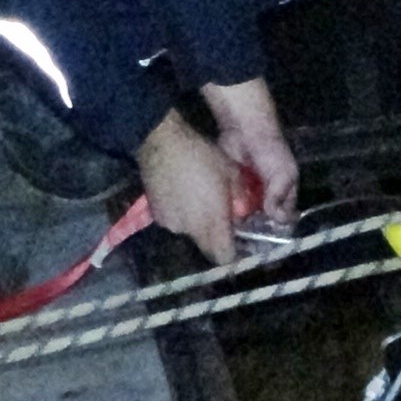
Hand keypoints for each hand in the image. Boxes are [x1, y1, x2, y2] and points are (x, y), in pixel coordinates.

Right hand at [134, 111, 247, 264]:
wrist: (162, 144)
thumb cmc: (202, 156)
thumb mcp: (231, 172)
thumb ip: (240, 196)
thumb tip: (242, 211)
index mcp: (213, 221)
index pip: (224, 256)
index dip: (232, 255)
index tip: (236, 244)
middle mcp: (191, 230)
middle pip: (207, 248)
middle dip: (216, 240)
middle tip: (220, 221)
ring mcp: (172, 224)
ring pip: (190, 234)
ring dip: (197, 225)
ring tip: (198, 202)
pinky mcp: (157, 216)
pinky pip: (175, 222)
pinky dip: (181, 216)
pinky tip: (181, 197)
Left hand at [200, 77, 297, 231]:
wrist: (245, 129)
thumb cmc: (270, 151)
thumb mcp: (282, 174)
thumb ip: (279, 196)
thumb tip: (277, 220)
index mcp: (287, 191)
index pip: (285, 217)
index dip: (278, 228)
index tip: (267, 241)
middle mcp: (269, 194)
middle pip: (266, 219)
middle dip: (259, 228)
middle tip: (248, 243)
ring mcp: (251, 192)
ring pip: (249, 214)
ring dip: (243, 223)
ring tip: (234, 237)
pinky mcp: (234, 188)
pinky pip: (233, 205)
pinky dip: (230, 212)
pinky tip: (223, 223)